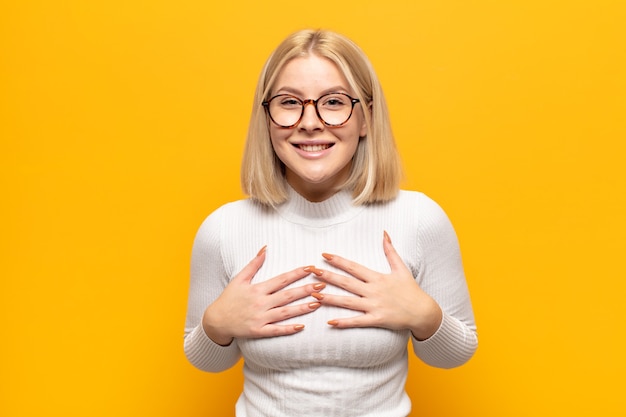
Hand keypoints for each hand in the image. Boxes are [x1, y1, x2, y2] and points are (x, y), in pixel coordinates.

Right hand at [202, 246, 324, 344]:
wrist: (216, 321)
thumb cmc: (228, 299)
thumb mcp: (239, 279)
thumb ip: (253, 264)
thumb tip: (265, 248)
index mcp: (257, 289)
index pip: (281, 279)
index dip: (297, 273)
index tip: (311, 268)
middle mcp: (260, 303)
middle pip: (287, 295)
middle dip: (305, 290)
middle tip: (322, 286)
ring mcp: (260, 318)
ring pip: (285, 312)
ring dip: (302, 308)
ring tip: (318, 303)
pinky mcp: (258, 331)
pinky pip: (275, 330)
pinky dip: (288, 329)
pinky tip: (301, 327)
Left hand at [312, 232, 441, 340]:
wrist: (423, 312)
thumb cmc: (411, 290)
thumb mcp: (401, 268)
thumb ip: (390, 251)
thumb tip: (384, 233)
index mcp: (377, 277)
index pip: (354, 267)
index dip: (338, 261)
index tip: (324, 255)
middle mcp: (374, 291)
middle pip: (347, 282)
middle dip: (328, 276)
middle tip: (311, 271)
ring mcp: (374, 306)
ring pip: (348, 302)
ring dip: (330, 298)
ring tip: (314, 295)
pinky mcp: (377, 320)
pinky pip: (358, 321)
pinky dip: (344, 322)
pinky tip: (330, 322)